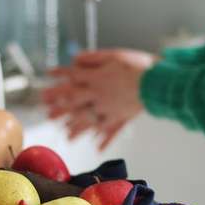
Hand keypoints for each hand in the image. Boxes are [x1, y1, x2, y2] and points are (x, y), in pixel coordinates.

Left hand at [42, 49, 156, 149]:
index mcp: (95, 79)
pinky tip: (98, 148)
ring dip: (77, 129)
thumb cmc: (137, 65)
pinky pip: (111, 130)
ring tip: (67, 137)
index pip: (72, 79)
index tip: (47, 80)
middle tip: (48, 115)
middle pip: (75, 103)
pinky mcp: (122, 117)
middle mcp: (98, 96)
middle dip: (61, 109)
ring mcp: (109, 109)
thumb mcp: (112, 55)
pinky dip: (105, 140)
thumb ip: (92, 58)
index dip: (59, 78)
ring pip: (89, 121)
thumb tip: (74, 59)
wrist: (157, 82)